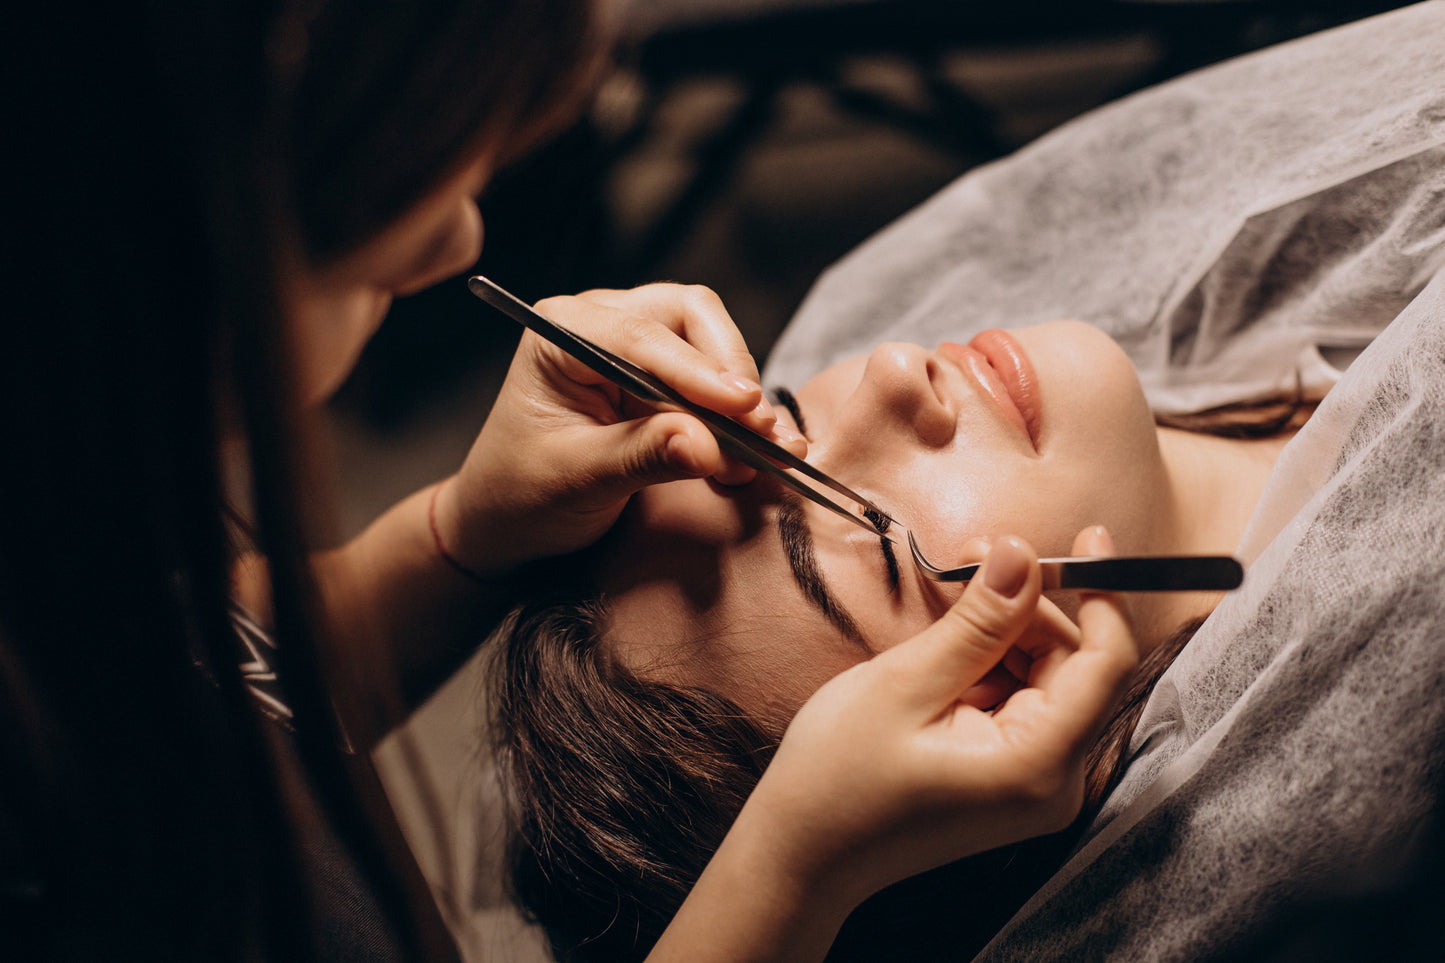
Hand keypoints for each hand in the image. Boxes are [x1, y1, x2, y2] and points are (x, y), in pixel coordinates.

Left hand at [434, 284, 806, 574]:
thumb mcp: (576, 479)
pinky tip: (764, 456)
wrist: (509, 520)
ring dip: (745, 403)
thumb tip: (706, 445)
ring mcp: (639, 349)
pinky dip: (742, 421)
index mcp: (563, 332)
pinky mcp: (665, 381)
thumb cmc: (522, 492)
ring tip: (769, 455)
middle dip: (730, 376)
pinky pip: (717, 387)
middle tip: (761, 432)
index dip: (697, 371)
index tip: (743, 408)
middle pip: (692, 319)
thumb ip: (639, 457)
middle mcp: (604, 324)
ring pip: (714, 349)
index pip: (641, 335)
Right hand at [746, 526, 1136, 911]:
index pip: (1105, 663)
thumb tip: (1024, 555)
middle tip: (972, 555)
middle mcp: (1050, 782)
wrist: (801, 854)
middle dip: (1027, 606)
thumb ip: (977, 621)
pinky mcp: (1007, 779)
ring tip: (947, 593)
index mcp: (1035, 765)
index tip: (1088, 538)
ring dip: (1001, 630)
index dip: (1101, 594)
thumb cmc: (839, 779)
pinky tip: (945, 642)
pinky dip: (988, 663)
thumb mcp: (906, 682)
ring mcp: (1030, 785)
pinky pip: (1017, 702)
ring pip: (1042, 678)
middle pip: (1072, 666)